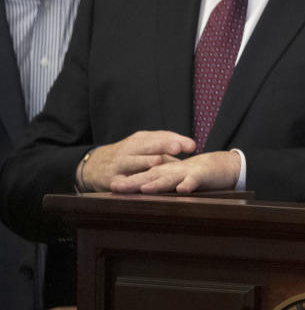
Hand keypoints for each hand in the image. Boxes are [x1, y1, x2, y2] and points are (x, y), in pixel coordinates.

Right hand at [77, 130, 195, 191]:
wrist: (94, 165)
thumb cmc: (130, 156)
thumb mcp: (145, 147)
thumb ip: (166, 149)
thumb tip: (192, 151)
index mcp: (142, 139)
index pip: (161, 137)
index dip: (176, 140)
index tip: (192, 146)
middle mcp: (131, 149)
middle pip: (149, 146)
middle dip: (163, 146)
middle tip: (177, 148)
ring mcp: (120, 163)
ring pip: (133, 161)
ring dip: (145, 161)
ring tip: (158, 162)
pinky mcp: (112, 179)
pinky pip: (121, 181)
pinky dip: (128, 183)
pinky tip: (137, 186)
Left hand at [110, 150, 240, 193]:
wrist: (221, 165)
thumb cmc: (196, 175)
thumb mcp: (175, 182)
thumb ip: (160, 187)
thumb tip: (140, 200)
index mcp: (164, 173)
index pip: (143, 177)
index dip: (127, 183)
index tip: (110, 189)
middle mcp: (172, 171)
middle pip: (151, 176)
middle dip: (134, 182)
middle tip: (117, 187)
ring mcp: (187, 172)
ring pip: (171, 177)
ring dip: (159, 183)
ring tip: (145, 189)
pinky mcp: (203, 174)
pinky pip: (195, 179)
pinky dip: (189, 184)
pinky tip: (183, 190)